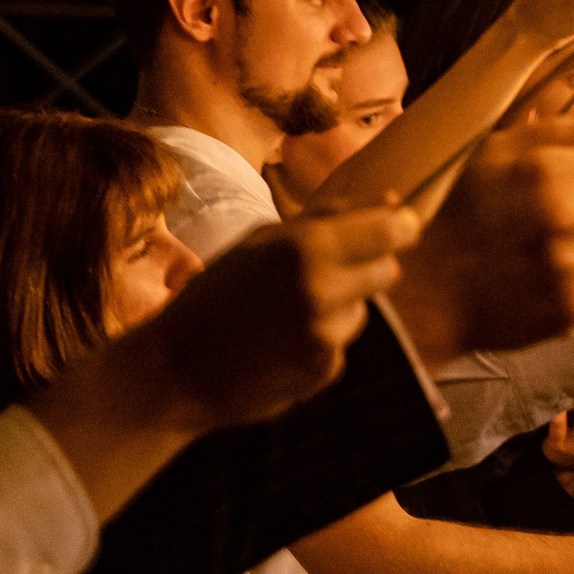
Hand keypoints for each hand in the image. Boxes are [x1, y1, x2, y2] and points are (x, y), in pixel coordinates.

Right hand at [142, 203, 420, 429]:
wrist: (173, 371)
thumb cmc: (215, 296)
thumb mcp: (261, 241)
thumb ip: (330, 219)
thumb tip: (394, 201)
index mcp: (304, 246)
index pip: (390, 230)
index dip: (401, 227)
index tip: (401, 227)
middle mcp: (321, 289)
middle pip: (388, 270)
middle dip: (369, 268)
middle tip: (326, 274)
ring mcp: (325, 334)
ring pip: (362, 311)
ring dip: (339, 309)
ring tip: (285, 316)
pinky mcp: (325, 370)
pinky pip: (342, 345)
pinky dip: (321, 344)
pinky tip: (281, 346)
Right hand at [392, 119, 573, 362]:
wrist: (416, 290)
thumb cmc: (451, 212)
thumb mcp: (491, 153)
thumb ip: (558, 132)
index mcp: (549, 171)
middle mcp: (565, 217)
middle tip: (571, 221)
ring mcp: (569, 267)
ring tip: (556, 252)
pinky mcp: (568, 310)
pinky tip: (553, 280)